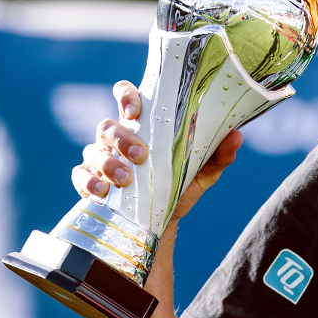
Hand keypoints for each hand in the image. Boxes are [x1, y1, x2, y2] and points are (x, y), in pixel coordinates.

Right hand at [70, 80, 242, 221]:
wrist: (162, 222)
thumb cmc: (179, 186)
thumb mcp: (202, 172)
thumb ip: (218, 154)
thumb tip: (237, 135)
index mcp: (143, 127)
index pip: (127, 98)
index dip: (125, 95)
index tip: (134, 108)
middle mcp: (117, 139)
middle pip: (107, 126)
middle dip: (121, 138)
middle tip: (140, 155)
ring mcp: (100, 160)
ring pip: (92, 151)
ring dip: (108, 163)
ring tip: (126, 179)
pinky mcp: (89, 182)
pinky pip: (80, 177)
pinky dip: (89, 183)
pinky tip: (103, 192)